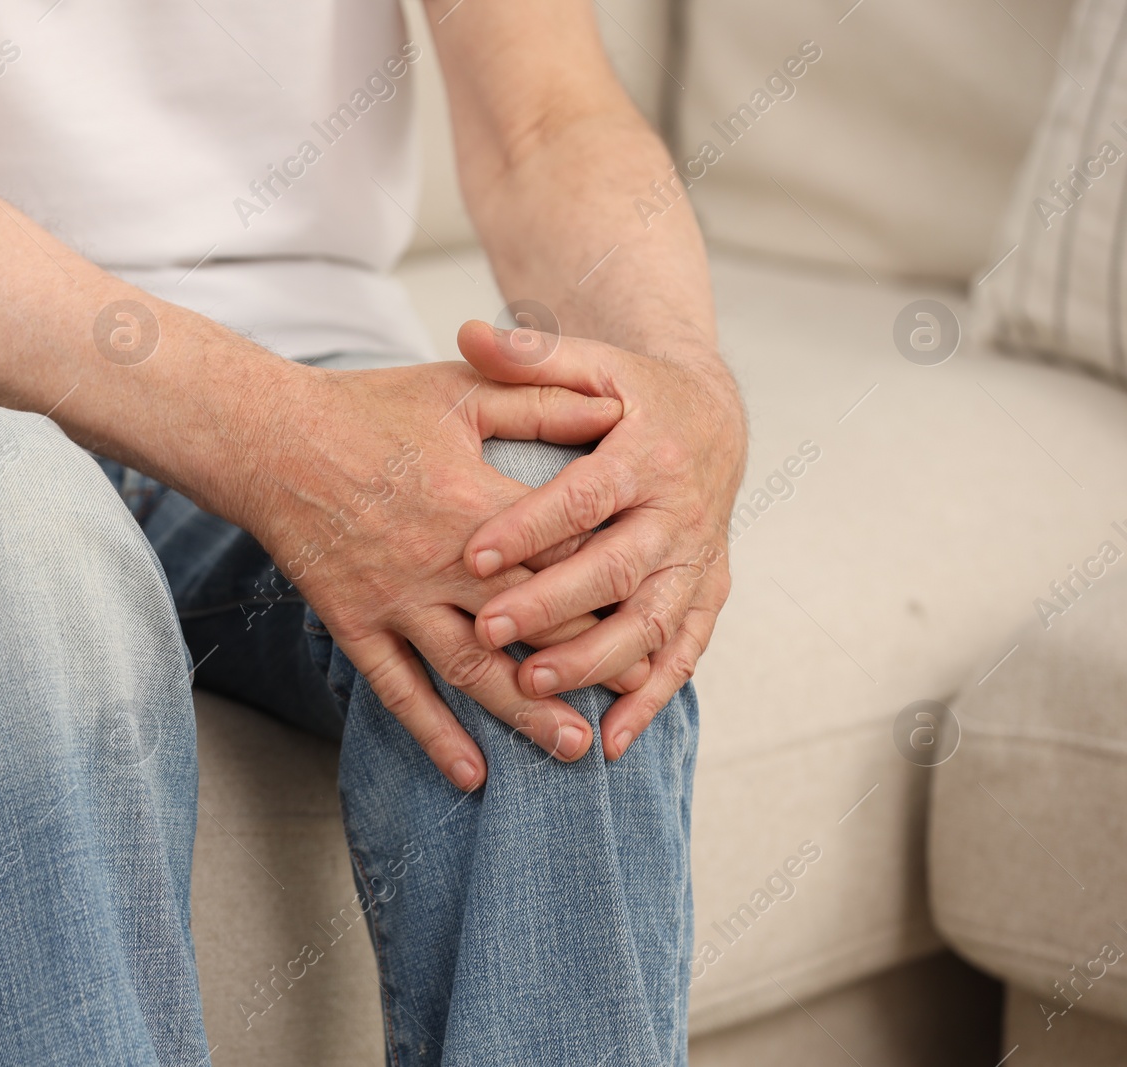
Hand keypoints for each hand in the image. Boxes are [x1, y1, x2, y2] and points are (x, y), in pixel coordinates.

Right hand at [237, 359, 634, 790]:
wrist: (268, 440)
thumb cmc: (369, 407)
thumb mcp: (462, 391)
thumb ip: (541, 399)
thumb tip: (614, 409)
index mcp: (476, 505)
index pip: (563, 558)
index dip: (613, 588)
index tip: (653, 614)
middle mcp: (441, 565)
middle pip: (530, 627)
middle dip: (588, 665)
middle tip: (635, 697)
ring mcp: (396, 602)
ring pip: (472, 672)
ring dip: (524, 714)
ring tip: (572, 749)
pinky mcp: (356, 625)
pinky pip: (399, 691)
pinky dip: (435, 735)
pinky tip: (471, 774)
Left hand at [456, 320, 746, 761]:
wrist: (713, 418)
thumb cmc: (630, 392)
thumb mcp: (590, 361)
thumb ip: (529, 354)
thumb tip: (465, 333)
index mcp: (647, 452)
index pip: (584, 495)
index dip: (531, 526)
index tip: (473, 554)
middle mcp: (679, 511)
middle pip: (616, 567)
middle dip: (554, 604)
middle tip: (489, 631)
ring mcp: (697, 559)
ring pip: (652, 621)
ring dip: (598, 660)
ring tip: (536, 685)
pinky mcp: (706, 592)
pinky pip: (685, 652)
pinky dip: (653, 698)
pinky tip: (612, 739)